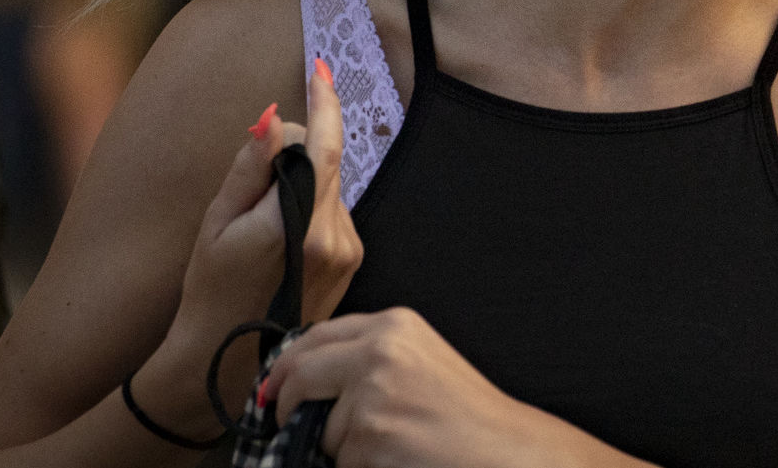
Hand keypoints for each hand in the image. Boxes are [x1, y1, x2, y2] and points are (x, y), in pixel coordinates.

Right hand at [167, 57, 364, 390]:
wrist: (227, 362)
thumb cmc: (210, 293)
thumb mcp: (216, 224)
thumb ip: (250, 167)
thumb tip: (275, 119)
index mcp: (299, 224)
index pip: (324, 146)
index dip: (324, 103)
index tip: (319, 69)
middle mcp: (335, 236)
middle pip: (323, 163)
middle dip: (292, 156)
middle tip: (249, 190)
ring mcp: (348, 252)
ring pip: (327, 189)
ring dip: (299, 188)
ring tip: (259, 231)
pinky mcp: (352, 262)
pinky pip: (331, 214)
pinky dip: (308, 210)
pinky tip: (279, 245)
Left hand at [264, 308, 579, 467]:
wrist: (504, 450)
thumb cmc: (466, 416)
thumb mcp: (419, 362)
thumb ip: (368, 358)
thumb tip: (302, 380)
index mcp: (395, 325)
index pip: (316, 335)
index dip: (287, 364)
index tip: (274, 387)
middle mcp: (381, 351)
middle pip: (300, 375)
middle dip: (287, 405)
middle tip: (288, 423)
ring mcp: (374, 394)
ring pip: (319, 427)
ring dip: (340, 446)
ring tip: (391, 444)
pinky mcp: (371, 437)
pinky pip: (340, 461)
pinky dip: (359, 467)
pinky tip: (397, 459)